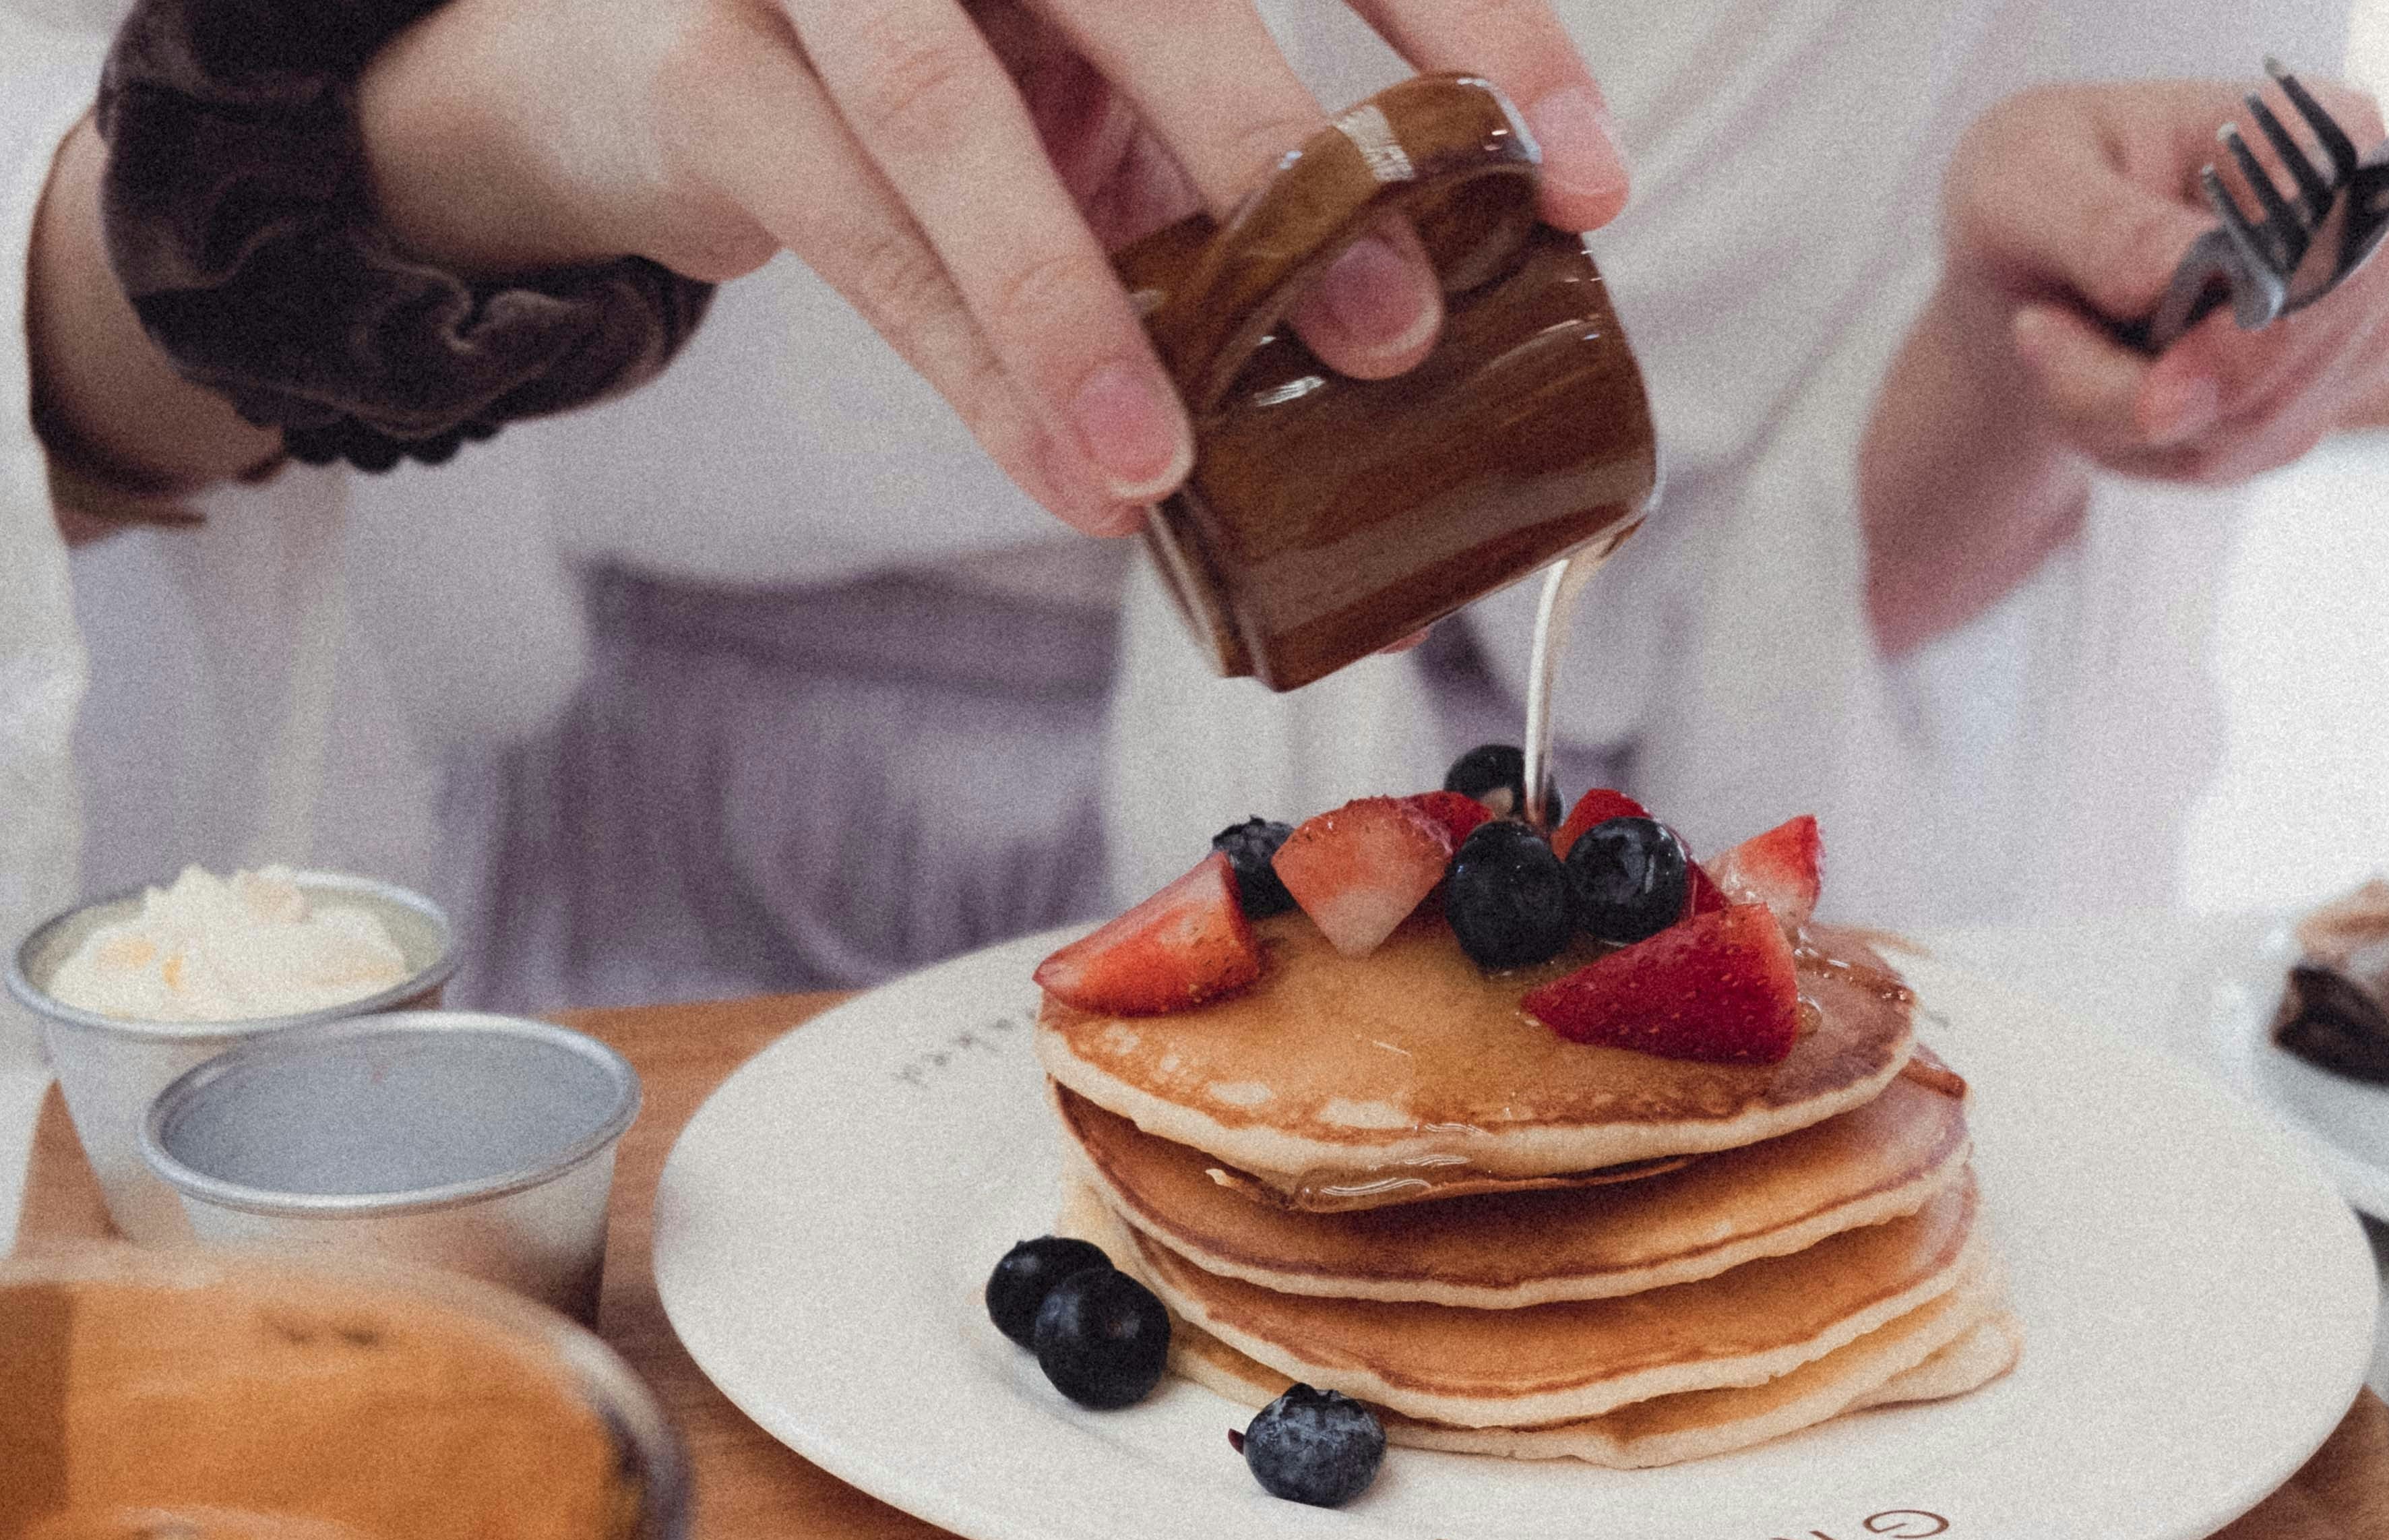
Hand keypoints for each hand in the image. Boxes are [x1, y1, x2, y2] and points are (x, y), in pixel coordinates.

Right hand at [357, 0, 1631, 537]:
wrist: (633, 56)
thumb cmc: (917, 76)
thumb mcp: (1083, 91)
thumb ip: (1205, 165)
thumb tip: (1393, 336)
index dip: (1473, 29)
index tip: (1589, 183)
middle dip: (1279, 161)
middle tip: (1393, 331)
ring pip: (949, 111)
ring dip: (1074, 304)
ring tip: (1167, 469)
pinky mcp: (703, 60)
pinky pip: (854, 235)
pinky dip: (969, 371)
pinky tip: (1067, 479)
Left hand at [1859, 76, 2388, 655]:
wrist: (2021, 275)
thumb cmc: (2034, 192)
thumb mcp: (2028, 184)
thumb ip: (2108, 227)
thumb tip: (2185, 272)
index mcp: (2323, 136)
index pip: (2350, 250)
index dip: (2260, 332)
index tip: (2153, 384)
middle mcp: (2359, 236)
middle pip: (2300, 359)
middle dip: (2158, 391)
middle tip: (2042, 344)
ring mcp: (2341, 333)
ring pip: (2255, 428)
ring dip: (2125, 418)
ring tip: (2053, 346)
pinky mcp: (2300, 405)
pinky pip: (2227, 462)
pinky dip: (2136, 447)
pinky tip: (2089, 384)